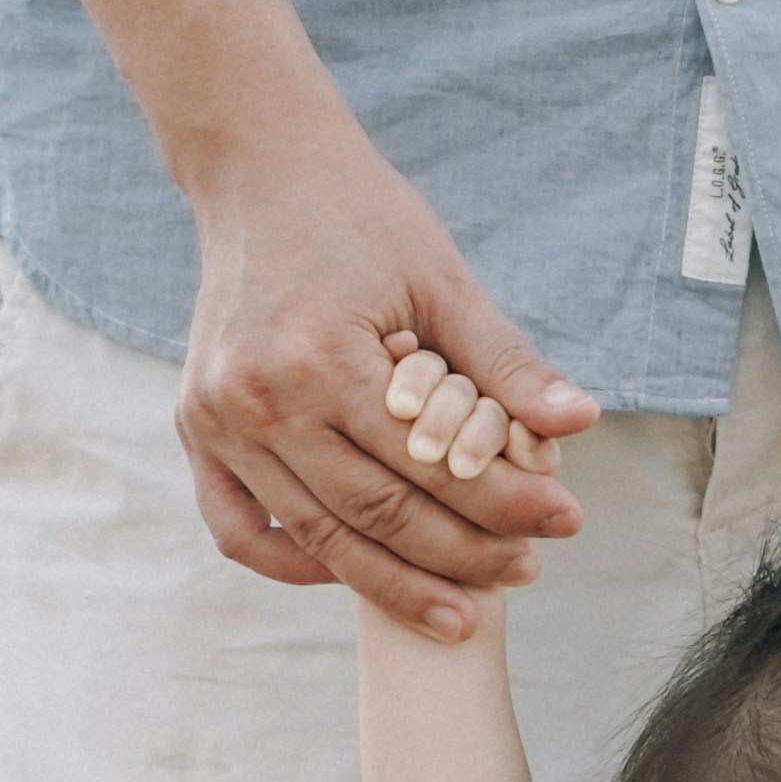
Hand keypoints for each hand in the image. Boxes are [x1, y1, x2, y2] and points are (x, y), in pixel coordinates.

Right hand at [170, 133, 599, 631]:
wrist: (260, 171)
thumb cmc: (362, 219)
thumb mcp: (442, 279)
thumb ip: (506, 360)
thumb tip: (583, 422)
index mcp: (320, 357)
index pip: (429, 466)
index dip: (505, 505)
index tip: (566, 521)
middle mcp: (259, 399)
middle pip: (375, 517)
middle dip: (461, 557)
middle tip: (527, 573)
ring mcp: (218, 420)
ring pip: (316, 537)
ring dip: (393, 584)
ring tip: (462, 610)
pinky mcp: (197, 428)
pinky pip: (240, 529)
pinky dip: (295, 563)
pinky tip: (357, 574)